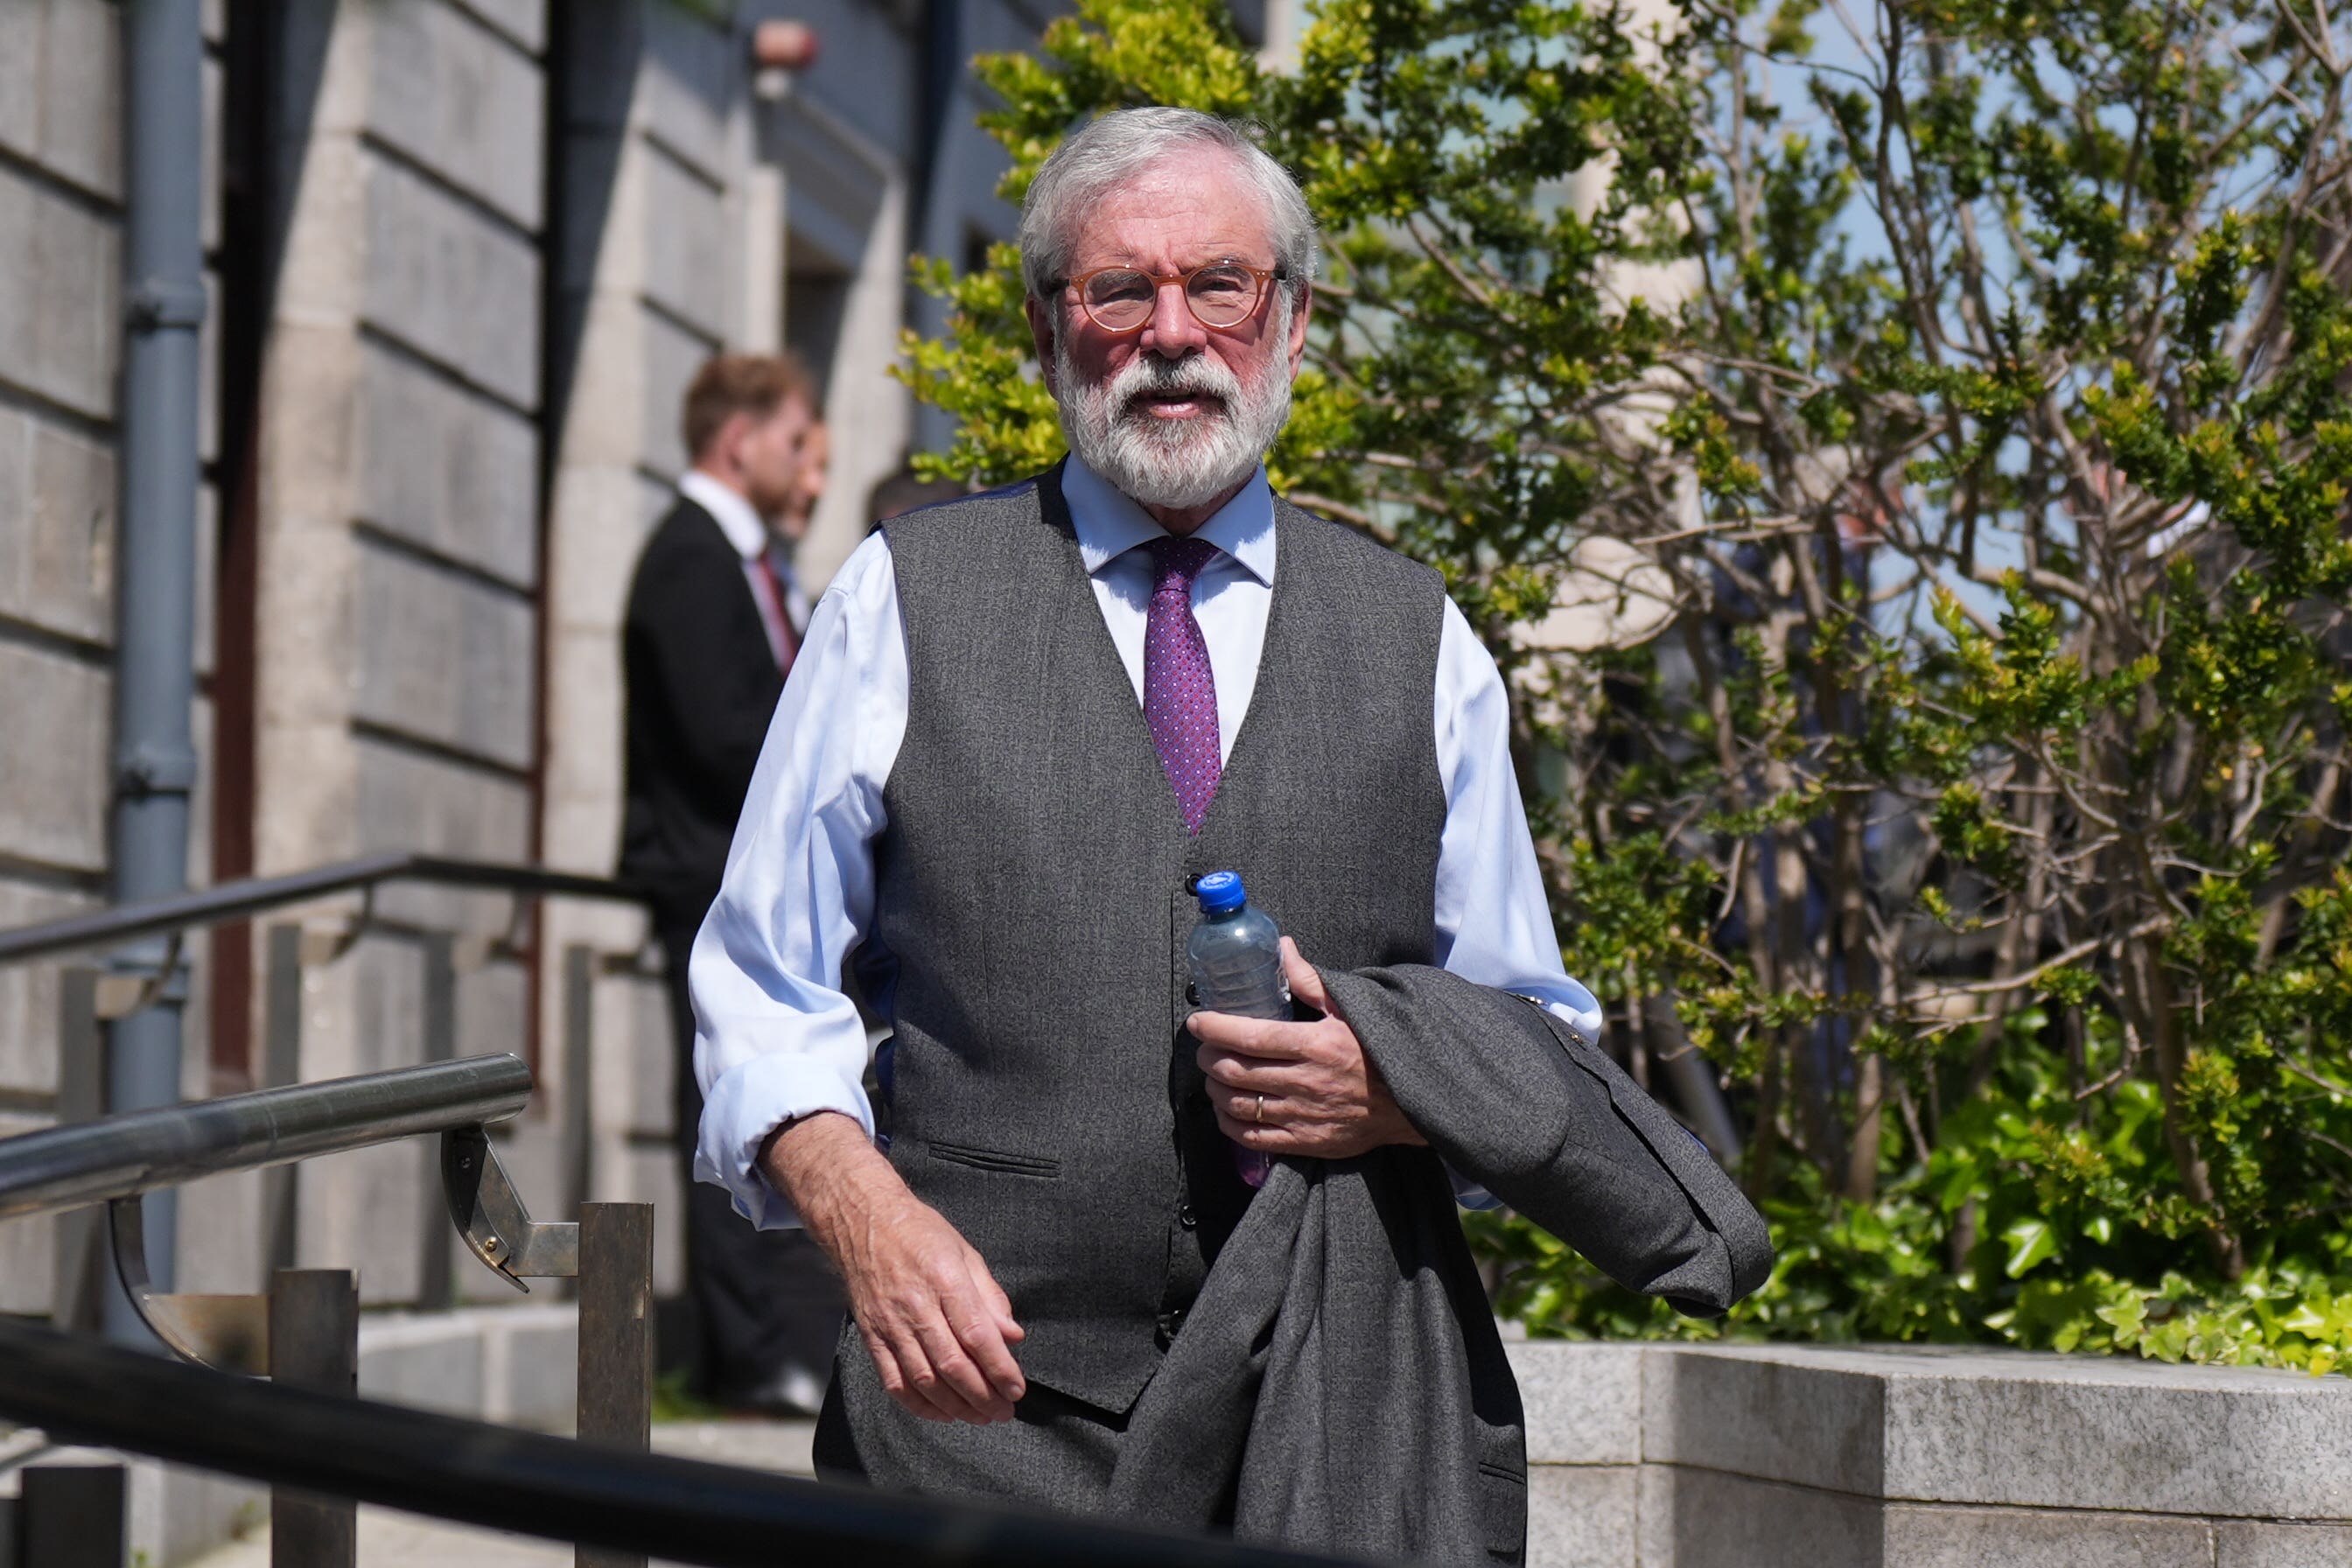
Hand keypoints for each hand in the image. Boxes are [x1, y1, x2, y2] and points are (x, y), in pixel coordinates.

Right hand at [760, 1112, 1025, 1423]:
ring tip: (979, 1417)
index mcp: (944, 1279)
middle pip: (952, 1364)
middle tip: (1003, 1411)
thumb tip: (1013, 1337)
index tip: (1017, 1389)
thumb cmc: (920, 1233)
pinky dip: (918, 1404)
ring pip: (924, 1379)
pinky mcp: (871, 1336)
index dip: (999, 1368)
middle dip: (982, 1395)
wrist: (862, 1222)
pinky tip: (940, 1413)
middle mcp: (915, 1305)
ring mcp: (890, 1323)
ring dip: (955, 1406)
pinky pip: (893, 1380)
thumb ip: (990, 1297)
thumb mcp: (965, 1253)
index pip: (976, 1335)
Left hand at [1188, 937, 1425, 1159]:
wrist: (1410, 1102)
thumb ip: (1310, 980)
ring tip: (1214, 1076)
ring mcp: (1304, 1116)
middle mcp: (1306, 1082)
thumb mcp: (1349, 1010)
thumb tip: (1282, 947)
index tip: (1198, 1022)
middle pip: (1236, 1071)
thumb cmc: (1376, 1050)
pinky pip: (1254, 1137)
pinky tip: (1226, 1109)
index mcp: (1315, 1045)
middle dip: (1209, 1057)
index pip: (1251, 1036)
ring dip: (1215, 1089)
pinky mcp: (1306, 1143)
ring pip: (1239, 1104)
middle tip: (1205, 1048)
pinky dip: (1230, 1123)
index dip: (1215, 1028)